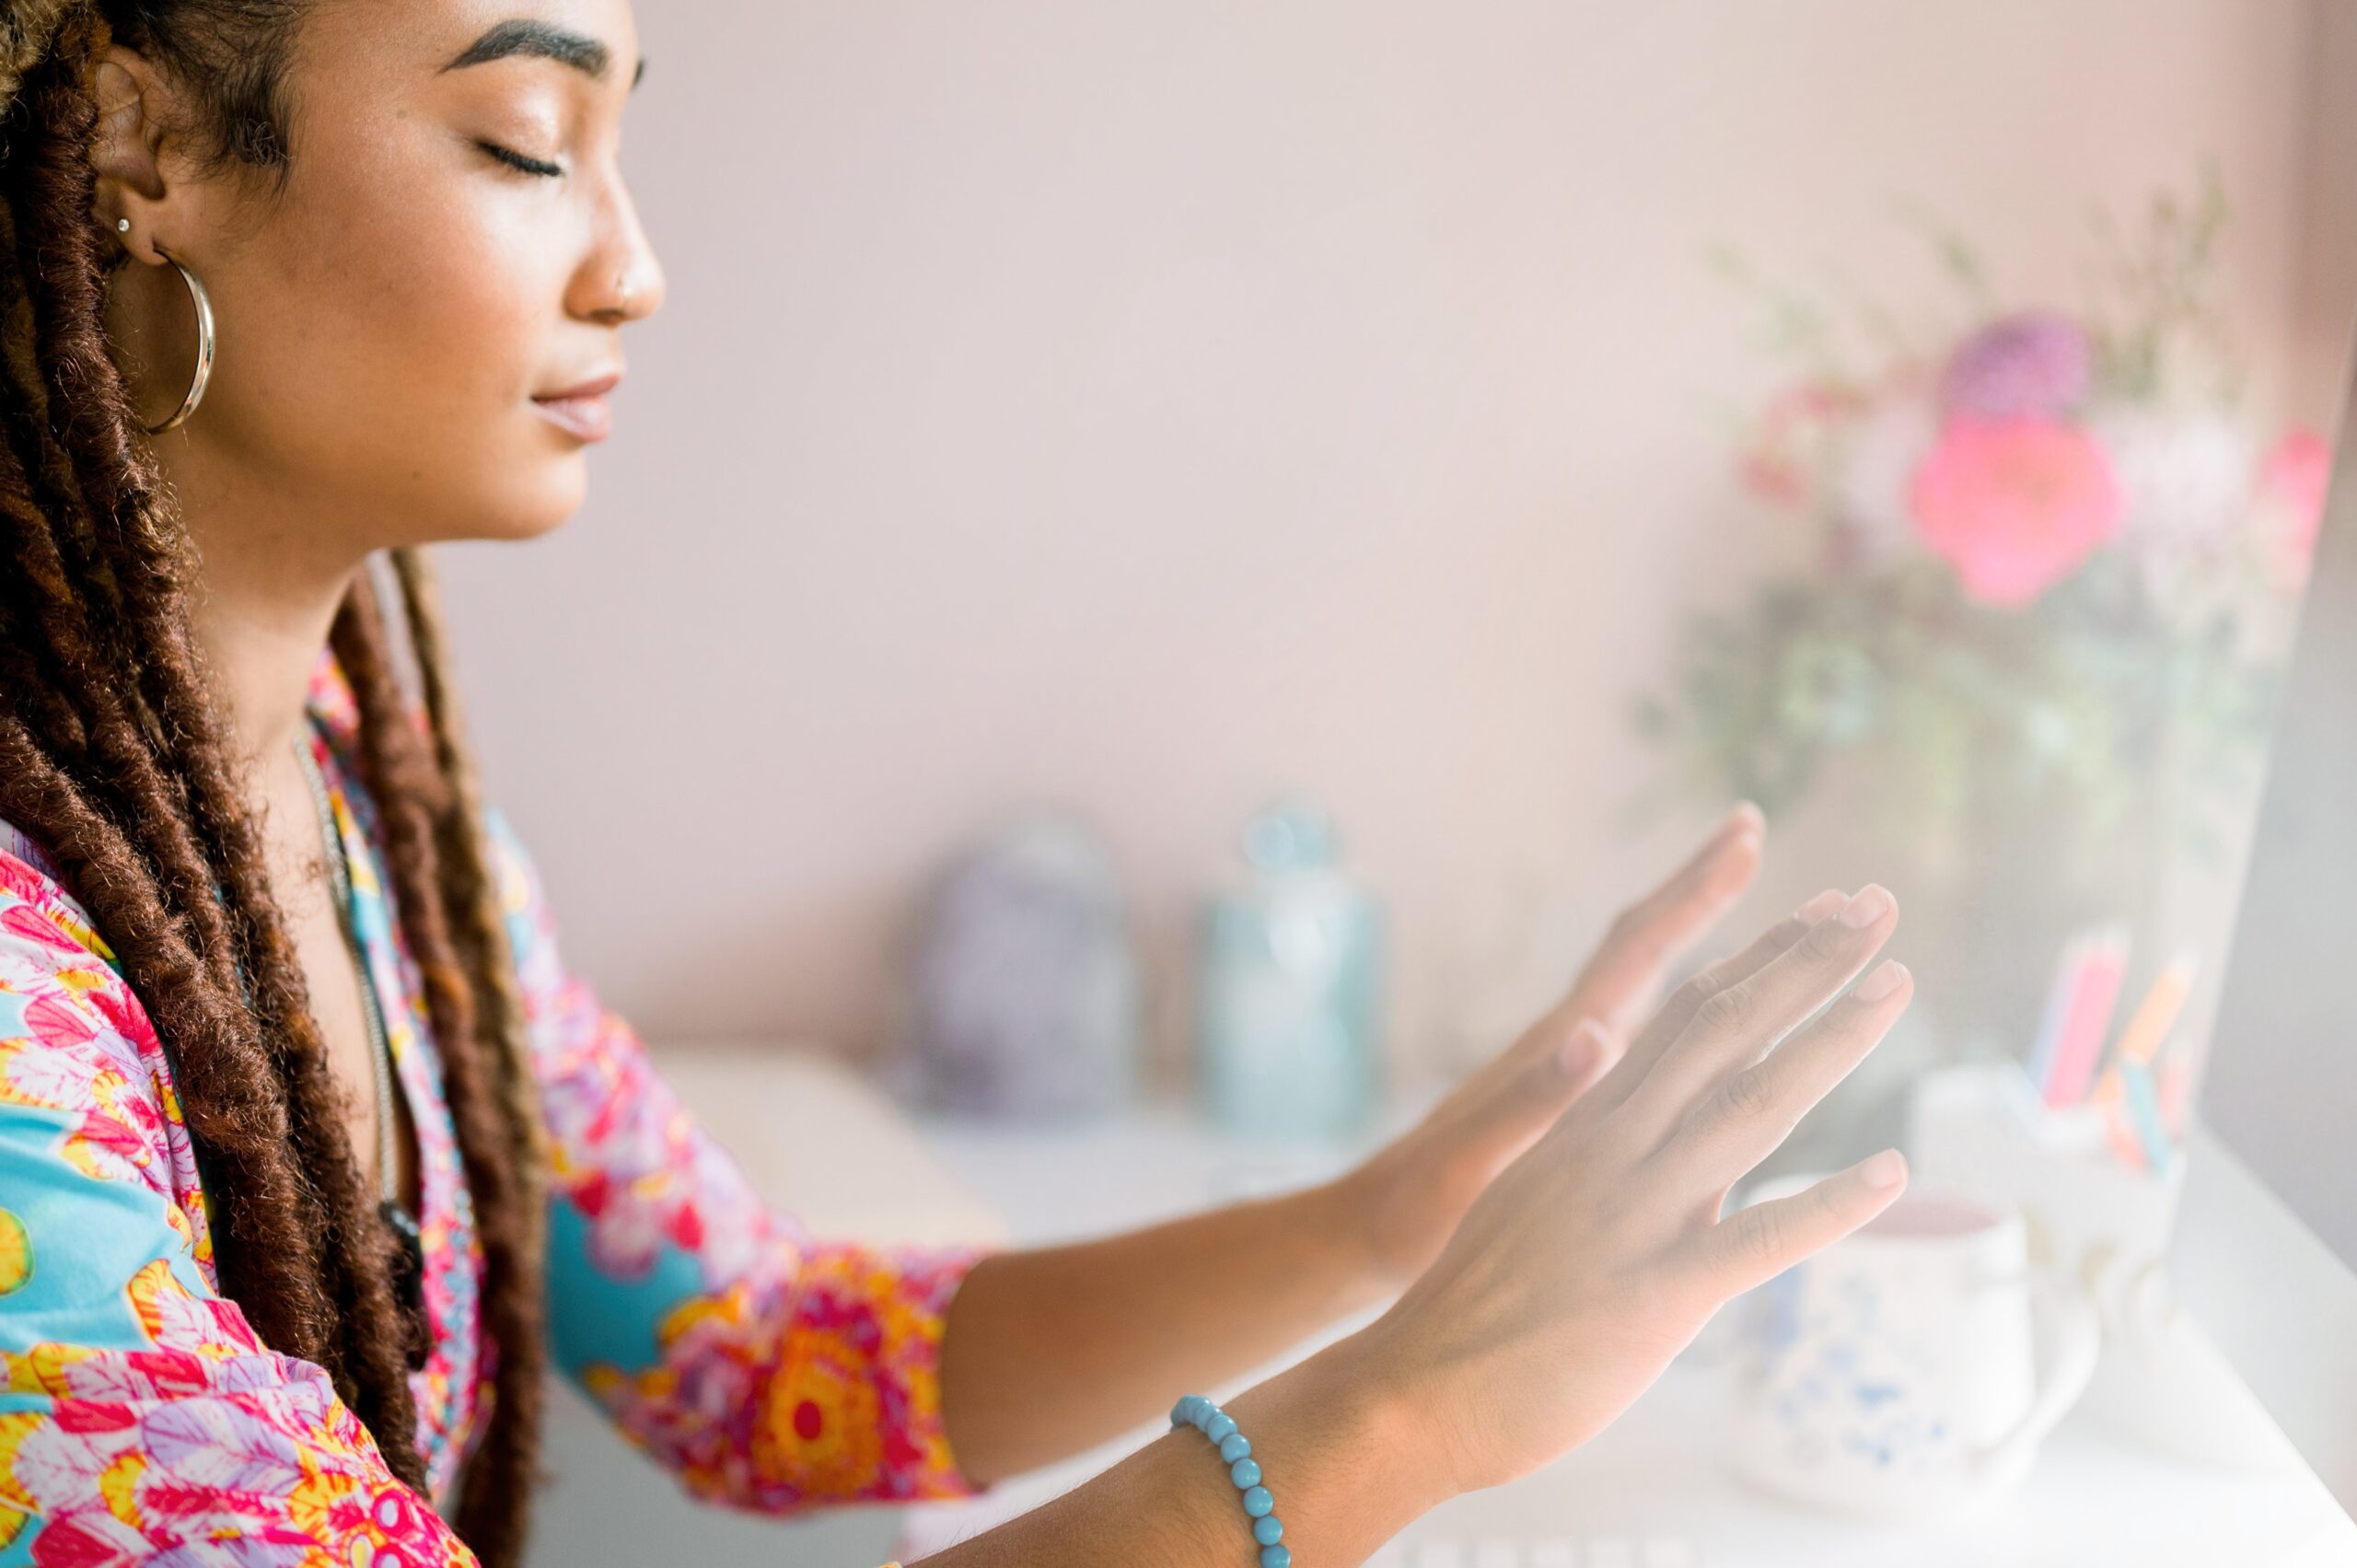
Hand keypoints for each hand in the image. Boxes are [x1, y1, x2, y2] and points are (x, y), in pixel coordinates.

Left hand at [1337, 804, 1775, 1290]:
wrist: (1370, 1232)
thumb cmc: (1419, 1206)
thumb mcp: (1475, 1159)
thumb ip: (1533, 1102)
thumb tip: (1594, 1035)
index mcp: (1555, 1048)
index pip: (1637, 951)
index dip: (1694, 897)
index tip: (1745, 838)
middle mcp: (1566, 1041)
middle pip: (1644, 942)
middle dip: (1701, 887)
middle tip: (1752, 829)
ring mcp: (1565, 1065)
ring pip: (1646, 982)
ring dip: (1696, 934)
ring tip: (1746, 897)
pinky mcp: (1566, 1098)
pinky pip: (1643, 1029)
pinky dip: (1686, 1001)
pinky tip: (1712, 1012)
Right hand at [1360, 884, 1913, 1494]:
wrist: (1412, 1386)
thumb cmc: (1471, 1306)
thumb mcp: (1536, 1200)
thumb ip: (1603, 1157)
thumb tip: (1654, 1127)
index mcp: (1585, 1126)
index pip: (1684, 1017)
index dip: (1757, 959)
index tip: (1819, 916)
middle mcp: (1611, 1150)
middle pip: (1722, 1031)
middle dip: (1806, 963)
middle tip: (1876, 905)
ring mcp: (1631, 1215)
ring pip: (1748, 1107)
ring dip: (1830, 1041)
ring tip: (1897, 985)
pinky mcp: (1651, 1293)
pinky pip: (1754, 1240)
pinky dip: (1826, 1205)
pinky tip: (1890, 1172)